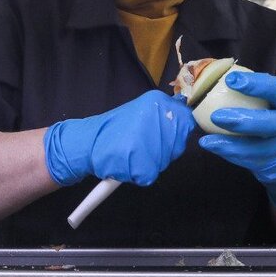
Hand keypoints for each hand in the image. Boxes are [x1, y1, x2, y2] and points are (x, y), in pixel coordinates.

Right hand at [44, 90, 195, 185]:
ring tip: (133, 152)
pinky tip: (127, 163)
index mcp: (157, 102)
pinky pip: (150, 174)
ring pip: (165, 160)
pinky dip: (140, 173)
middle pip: (177, 144)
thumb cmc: (114, 129)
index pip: (186, 121)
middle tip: (142, 145)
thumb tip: (187, 116)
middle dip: (164, 149)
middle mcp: (156, 118)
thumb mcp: (142, 110)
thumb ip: (165, 113)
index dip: (177, 132)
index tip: (166, 135)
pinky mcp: (142, 165)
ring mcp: (150, 142)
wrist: (87, 142)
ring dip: (152, 161)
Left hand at [199, 71, 275, 211]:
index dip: (256, 84)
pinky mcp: (272, 164)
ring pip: (259, 148)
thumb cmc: (265, 117)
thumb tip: (204, 78)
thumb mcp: (263, 102)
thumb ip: (244, 92)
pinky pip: (249, 160)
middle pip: (274, 123)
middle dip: (245, 120)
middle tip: (216, 116)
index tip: (230, 79)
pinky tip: (210, 146)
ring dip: (231, 144)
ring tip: (207, 139)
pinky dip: (229, 153)